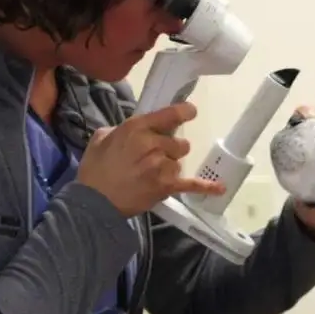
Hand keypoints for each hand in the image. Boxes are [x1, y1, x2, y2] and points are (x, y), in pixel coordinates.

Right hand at [77, 103, 224, 217]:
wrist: (94, 202)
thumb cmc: (95, 169)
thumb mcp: (101, 138)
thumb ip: (121, 130)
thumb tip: (135, 131)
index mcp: (137, 128)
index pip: (170, 115)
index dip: (184, 112)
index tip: (190, 112)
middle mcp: (153, 144)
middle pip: (180, 143)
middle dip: (170, 149)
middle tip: (153, 159)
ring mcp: (162, 165)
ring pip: (180, 162)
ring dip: (170, 167)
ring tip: (151, 176)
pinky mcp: (166, 186)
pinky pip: (191, 184)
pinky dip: (206, 186)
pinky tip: (220, 187)